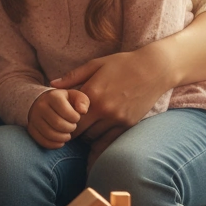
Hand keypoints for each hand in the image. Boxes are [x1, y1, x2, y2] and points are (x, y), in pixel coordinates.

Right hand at [26, 89, 89, 148]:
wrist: (41, 102)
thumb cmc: (63, 101)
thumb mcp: (74, 96)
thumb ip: (82, 101)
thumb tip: (83, 111)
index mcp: (53, 96)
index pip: (67, 113)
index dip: (75, 118)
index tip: (76, 117)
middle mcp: (40, 106)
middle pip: (58, 124)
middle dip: (70, 128)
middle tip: (72, 126)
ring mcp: (34, 118)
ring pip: (50, 134)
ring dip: (63, 138)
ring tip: (67, 134)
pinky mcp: (31, 128)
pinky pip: (42, 141)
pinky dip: (54, 144)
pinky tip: (60, 141)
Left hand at [50, 45, 172, 146]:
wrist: (153, 69)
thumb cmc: (122, 64)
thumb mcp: (95, 65)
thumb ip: (72, 76)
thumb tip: (52, 84)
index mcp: (92, 94)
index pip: (69, 117)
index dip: (62, 119)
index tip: (61, 118)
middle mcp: (104, 110)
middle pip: (80, 131)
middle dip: (73, 130)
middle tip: (70, 127)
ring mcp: (117, 119)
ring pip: (94, 138)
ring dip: (87, 136)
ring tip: (85, 129)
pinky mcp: (128, 124)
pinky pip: (110, 141)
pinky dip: (101, 142)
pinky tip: (97, 139)